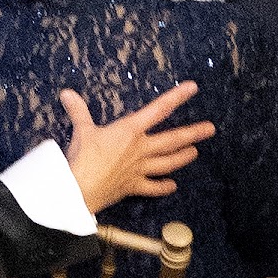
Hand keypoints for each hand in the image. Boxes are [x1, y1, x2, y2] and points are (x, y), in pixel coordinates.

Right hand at [60, 81, 212, 213]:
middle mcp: (141, 149)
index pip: (158, 110)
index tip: (192, 89)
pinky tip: (173, 185)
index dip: (176, 98)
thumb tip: (67, 93)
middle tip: (211, 129)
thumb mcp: (81, 129)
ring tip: (195, 152)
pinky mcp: (134, 187)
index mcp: (131, 131)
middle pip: (171, 140)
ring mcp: (140, 169)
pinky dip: (163, 186)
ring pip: (167, 162)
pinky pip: (152, 187)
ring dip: (182, 157)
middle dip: (192, 133)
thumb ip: (78, 110)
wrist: (81, 189)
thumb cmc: (84, 157)